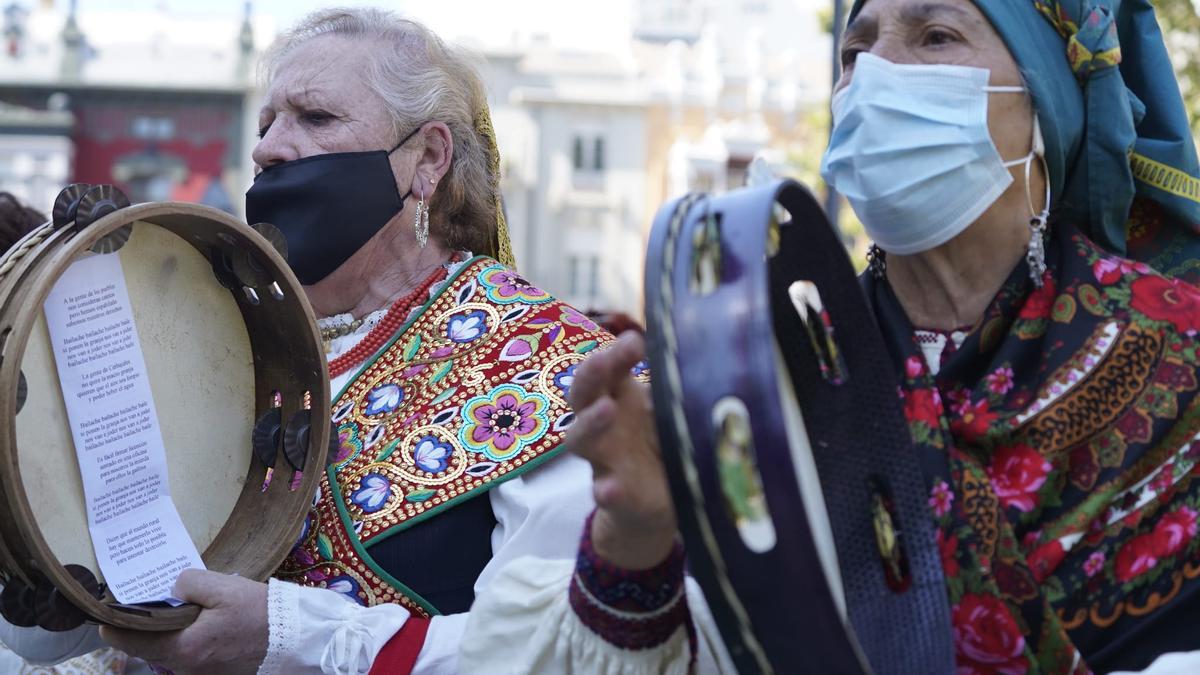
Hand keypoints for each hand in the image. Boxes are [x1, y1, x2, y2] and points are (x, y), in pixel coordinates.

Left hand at [100, 569, 267, 674]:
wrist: (295, 637)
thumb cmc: (258, 612)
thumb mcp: (222, 587)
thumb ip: (186, 584)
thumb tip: (170, 591)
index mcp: (182, 648)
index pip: (126, 640)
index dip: (113, 622)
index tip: (108, 608)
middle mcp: (184, 669)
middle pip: (147, 647)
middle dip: (145, 624)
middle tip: (151, 600)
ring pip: (168, 652)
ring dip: (169, 632)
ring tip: (183, 609)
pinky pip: (188, 657)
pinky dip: (188, 641)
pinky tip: (203, 624)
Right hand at [569, 331, 677, 569]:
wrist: (658, 504)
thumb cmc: (661, 445)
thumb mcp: (670, 414)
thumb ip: (676, 393)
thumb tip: (703, 364)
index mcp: (619, 398)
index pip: (609, 369)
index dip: (616, 353)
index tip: (635, 340)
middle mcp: (603, 425)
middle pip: (583, 395)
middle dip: (591, 375)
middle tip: (603, 360)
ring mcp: (603, 460)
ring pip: (581, 440)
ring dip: (590, 423)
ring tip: (607, 410)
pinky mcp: (613, 495)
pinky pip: (603, 493)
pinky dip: (605, 490)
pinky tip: (609, 489)